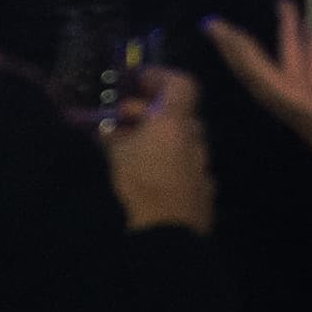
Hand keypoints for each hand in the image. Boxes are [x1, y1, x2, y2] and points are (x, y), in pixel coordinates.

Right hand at [102, 64, 213, 236]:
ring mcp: (203, 166)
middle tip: (124, 118)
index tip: (138, 82)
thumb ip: (113, 136)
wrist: (168, 234)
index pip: (181, 84)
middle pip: (179, 114)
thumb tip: (107, 128)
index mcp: (175, 122)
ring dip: (161, 139)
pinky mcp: (204, 191)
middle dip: (151, 112)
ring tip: (134, 149)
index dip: (160, 77)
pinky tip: (153, 176)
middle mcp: (194, 139)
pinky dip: (170, 163)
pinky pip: (187, 166)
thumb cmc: (141, 184)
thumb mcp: (117, 154)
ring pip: (183, 141)